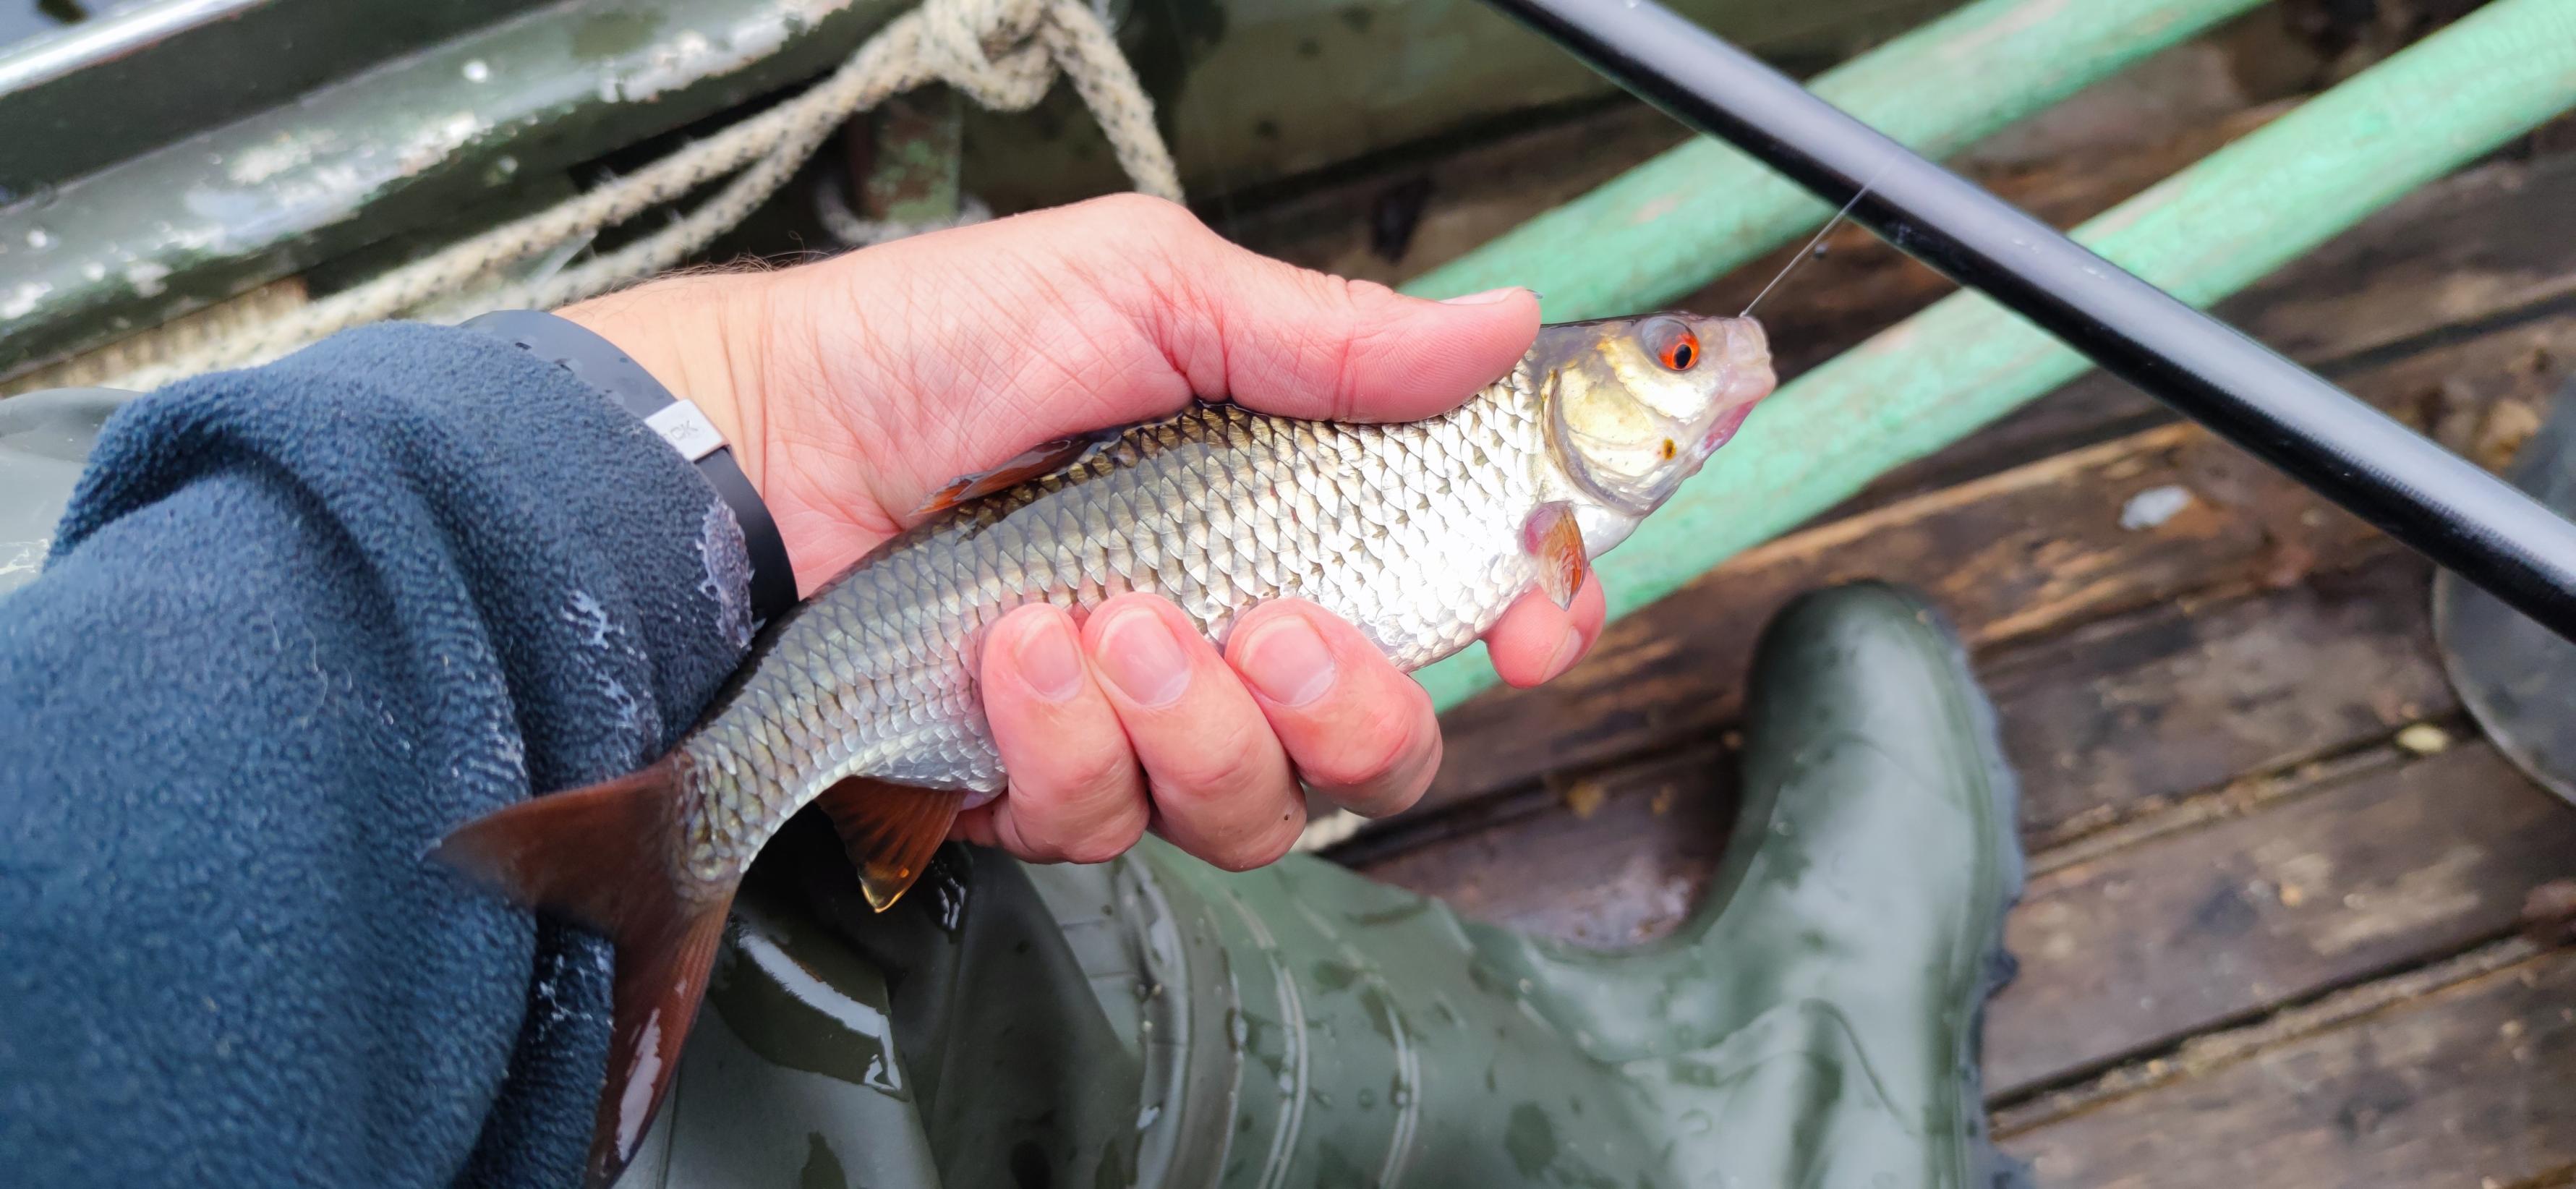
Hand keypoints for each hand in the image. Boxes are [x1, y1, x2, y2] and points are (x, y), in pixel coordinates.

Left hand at [558, 194, 1606, 870]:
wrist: (764, 435)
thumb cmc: (941, 343)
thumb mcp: (1148, 291)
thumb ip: (1330, 335)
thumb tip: (1501, 325)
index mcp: (1284, 514)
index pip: (1454, 601)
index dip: (1524, 623)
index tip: (1535, 624)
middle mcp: (1232, 635)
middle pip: (1380, 753)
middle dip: (1356, 713)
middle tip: (1276, 629)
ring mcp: (1138, 723)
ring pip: (1256, 812)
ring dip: (1195, 724)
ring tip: (1102, 617)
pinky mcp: (1039, 785)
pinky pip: (1110, 823)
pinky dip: (1069, 741)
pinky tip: (1015, 652)